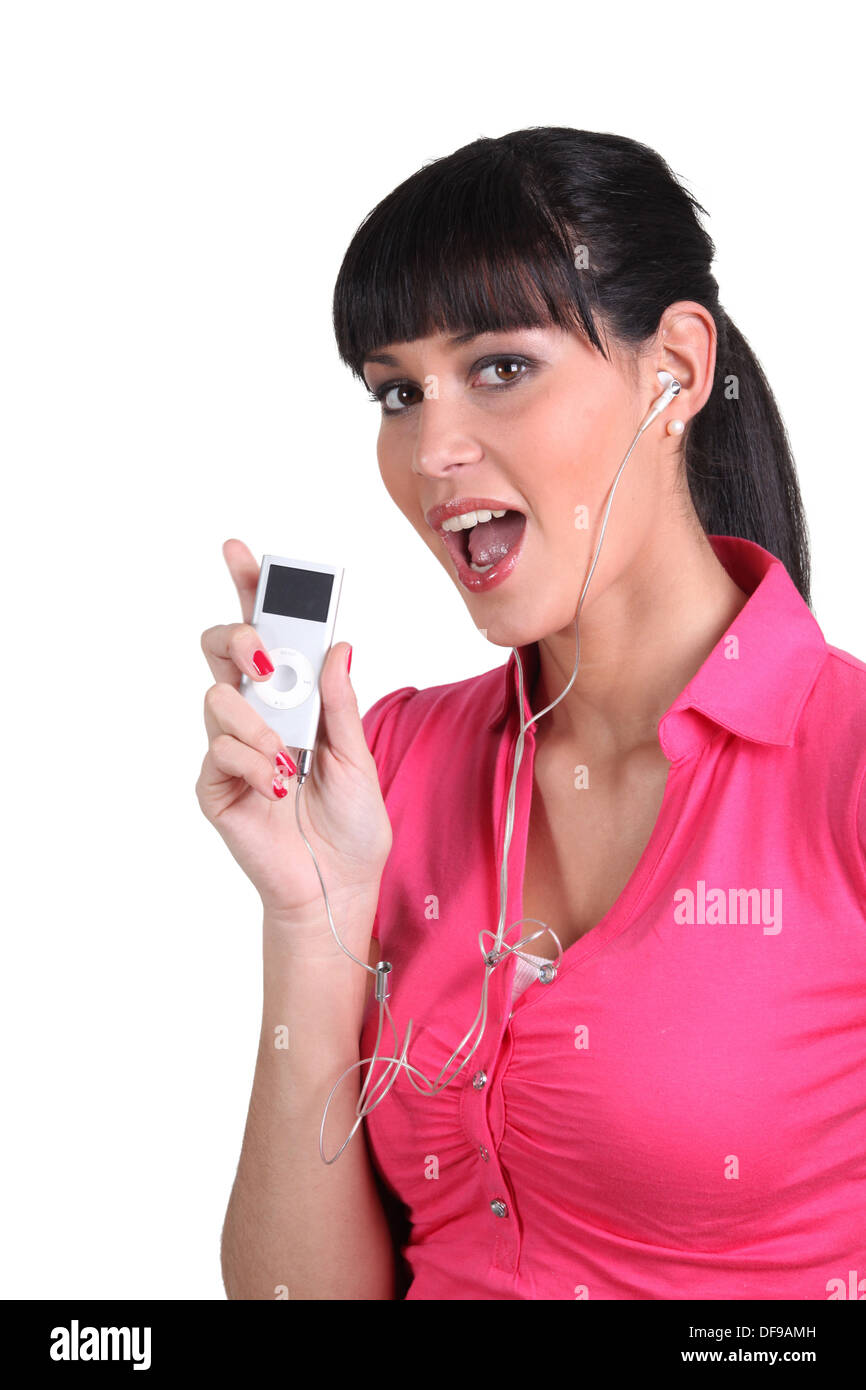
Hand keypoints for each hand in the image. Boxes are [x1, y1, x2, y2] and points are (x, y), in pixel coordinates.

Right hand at [196, 539, 391, 949]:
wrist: (341, 887)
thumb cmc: (352, 824)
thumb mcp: (357, 754)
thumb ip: (340, 702)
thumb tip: (338, 644)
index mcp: (293, 700)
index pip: (265, 635)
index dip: (248, 590)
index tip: (240, 552)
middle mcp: (256, 716)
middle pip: (222, 651)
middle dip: (239, 638)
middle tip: (268, 658)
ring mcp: (230, 750)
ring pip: (216, 697)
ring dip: (257, 720)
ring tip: (287, 756)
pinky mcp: (216, 787)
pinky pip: (219, 753)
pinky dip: (250, 762)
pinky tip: (277, 785)